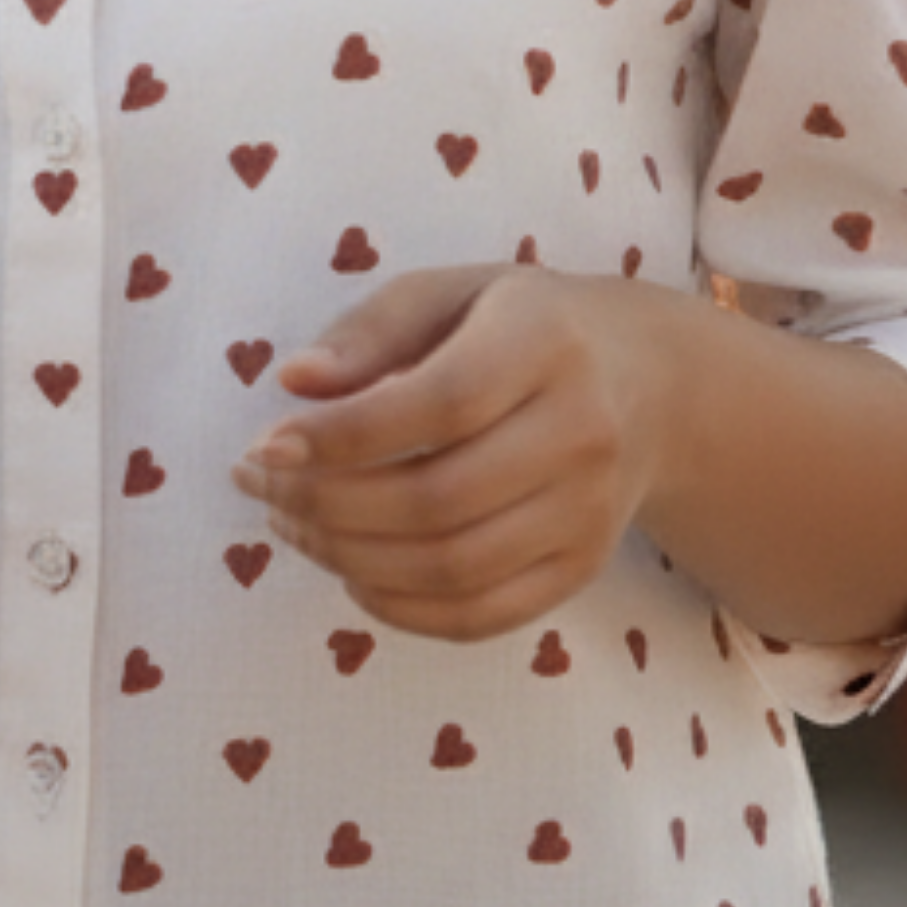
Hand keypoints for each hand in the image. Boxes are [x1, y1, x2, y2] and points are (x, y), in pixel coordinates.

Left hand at [229, 263, 667, 641]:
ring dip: (350, 558)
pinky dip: (400, 607)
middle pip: (441, 498)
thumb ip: (370, 330)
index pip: (442, 402)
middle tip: (261, 488)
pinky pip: (480, 615)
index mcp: (546, 341)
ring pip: (454, 567)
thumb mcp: (449, 292)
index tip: (266, 444)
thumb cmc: (519, 326)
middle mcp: (581, 432)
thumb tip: (293, 382)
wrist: (646, 384)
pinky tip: (350, 571)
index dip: (345, 433)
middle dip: (328, 505)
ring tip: (292, 526)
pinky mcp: (581, 569)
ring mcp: (588, 513)